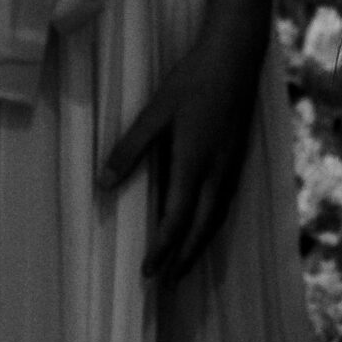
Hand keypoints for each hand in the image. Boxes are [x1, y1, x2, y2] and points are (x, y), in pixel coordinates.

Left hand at [100, 27, 262, 281]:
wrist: (236, 57)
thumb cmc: (192, 80)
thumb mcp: (155, 112)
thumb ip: (130, 149)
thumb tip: (102, 183)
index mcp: (194, 162)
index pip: (177, 219)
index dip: (162, 249)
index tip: (147, 272)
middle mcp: (218, 171)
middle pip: (202, 228)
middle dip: (184, 259)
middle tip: (167, 284)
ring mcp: (233, 166)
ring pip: (217, 219)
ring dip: (199, 246)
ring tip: (184, 266)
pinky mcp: (239, 158)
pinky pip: (226, 204)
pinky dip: (213, 225)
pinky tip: (205, 227)